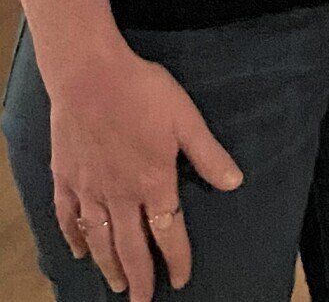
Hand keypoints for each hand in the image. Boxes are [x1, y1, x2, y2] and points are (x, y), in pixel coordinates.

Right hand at [44, 40, 242, 301]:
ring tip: (116, 285)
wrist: (90, 77)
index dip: (176, 258)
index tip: (180, 280)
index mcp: (153, 183)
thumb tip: (235, 183)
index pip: (168, 232)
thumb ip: (209, 155)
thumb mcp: (187, 120)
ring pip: (98, 240)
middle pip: (130, 246)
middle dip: (139, 277)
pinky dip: (73, 238)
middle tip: (142, 301)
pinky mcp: (66, 179)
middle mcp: (119, 195)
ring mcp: (89, 190)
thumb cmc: (144, 93)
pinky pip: (68, 218)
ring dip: (108, 265)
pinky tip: (78, 251)